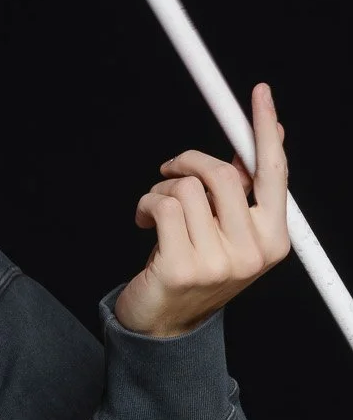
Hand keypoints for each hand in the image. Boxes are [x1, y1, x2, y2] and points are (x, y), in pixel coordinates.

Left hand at [113, 83, 290, 337]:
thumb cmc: (196, 269)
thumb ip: (245, 191)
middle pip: (223, 173)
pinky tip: (144, 222)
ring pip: (187, 188)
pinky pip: (162, 205)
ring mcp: (219, 263)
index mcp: (274, 240)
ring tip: (157, 209)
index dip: (265, 130)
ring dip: (163, 188)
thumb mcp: (231, 233)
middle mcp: (253, 253)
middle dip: (189, 160)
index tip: (260, 94)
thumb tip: (262, 138)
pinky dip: (146, 204)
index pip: (274, 174)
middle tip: (171, 167)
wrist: (165, 325)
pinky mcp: (182, 267)